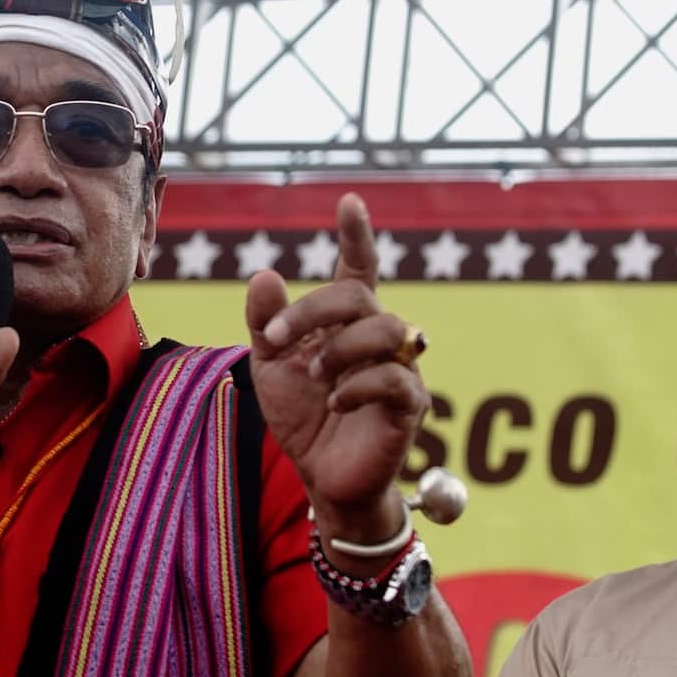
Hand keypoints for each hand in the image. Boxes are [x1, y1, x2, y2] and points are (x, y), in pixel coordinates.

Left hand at [244, 193, 428, 538]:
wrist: (319, 475)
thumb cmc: (301, 415)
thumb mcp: (270, 365)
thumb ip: (266, 321)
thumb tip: (265, 273)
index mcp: (345, 322)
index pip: (359, 268)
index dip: (356, 234)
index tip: (349, 201)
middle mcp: (378, 336)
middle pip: (357, 296)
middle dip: (311, 312)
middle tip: (276, 340)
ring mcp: (400, 367)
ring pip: (383, 329)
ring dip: (337, 350)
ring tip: (316, 379)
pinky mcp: (411, 404)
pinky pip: (395, 377)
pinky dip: (357, 385)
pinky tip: (335, 402)